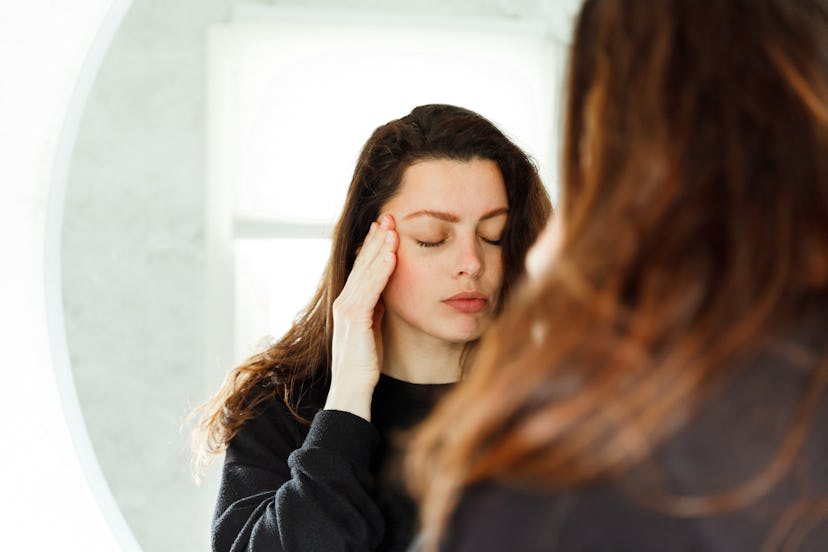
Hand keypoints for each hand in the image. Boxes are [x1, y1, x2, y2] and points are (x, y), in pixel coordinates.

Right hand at [325, 214, 397, 420]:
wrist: (352, 391)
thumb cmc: (363, 364)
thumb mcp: (372, 328)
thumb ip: (375, 309)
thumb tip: (385, 292)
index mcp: (348, 303)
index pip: (361, 269)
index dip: (373, 247)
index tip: (385, 227)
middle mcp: (344, 302)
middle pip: (362, 264)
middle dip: (376, 239)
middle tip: (388, 216)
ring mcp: (347, 310)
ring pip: (366, 272)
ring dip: (380, 248)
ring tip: (392, 228)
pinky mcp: (355, 320)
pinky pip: (371, 289)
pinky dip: (381, 271)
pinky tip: (392, 256)